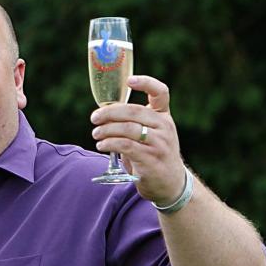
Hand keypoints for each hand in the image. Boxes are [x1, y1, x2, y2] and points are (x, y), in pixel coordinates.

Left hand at [91, 75, 184, 204]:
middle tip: (94, 118)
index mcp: (164, 117)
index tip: (129, 81)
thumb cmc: (154, 157)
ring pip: (127, 128)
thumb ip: (134, 124)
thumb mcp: (151, 135)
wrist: (171, 184)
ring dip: (106, 130)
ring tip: (96, 134)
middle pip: (134, 111)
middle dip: (110, 112)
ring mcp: (159, 142)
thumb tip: (104, 115)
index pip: (161, 93)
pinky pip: (126, 146)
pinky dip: (110, 143)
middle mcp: (164, 127)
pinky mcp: (150, 158)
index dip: (146, 83)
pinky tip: (102, 145)